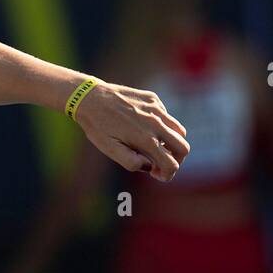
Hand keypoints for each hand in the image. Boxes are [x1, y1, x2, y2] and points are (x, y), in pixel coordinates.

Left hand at [73, 81, 188, 181]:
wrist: (89, 97)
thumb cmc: (97, 126)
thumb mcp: (109, 149)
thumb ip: (131, 162)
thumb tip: (150, 165)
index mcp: (146, 139)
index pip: (171, 164)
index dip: (167, 174)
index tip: (157, 174)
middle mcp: (156, 123)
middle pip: (183, 148)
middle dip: (176, 159)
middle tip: (161, 161)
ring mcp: (156, 109)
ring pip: (179, 130)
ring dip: (172, 142)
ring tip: (154, 145)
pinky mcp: (153, 98)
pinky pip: (166, 115)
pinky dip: (162, 124)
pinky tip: (142, 125)